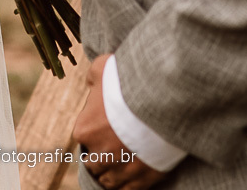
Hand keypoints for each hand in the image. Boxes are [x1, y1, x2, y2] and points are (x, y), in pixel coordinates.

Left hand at [73, 55, 166, 188]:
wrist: (161, 101)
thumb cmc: (129, 82)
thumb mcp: (103, 67)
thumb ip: (92, 79)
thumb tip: (91, 85)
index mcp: (84, 130)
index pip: (84, 134)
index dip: (96, 127)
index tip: (108, 121)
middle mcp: (97, 155)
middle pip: (93, 160)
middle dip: (102, 152)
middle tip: (117, 140)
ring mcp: (119, 171)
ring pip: (108, 179)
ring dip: (114, 171)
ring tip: (125, 158)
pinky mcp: (140, 181)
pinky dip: (128, 184)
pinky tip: (134, 172)